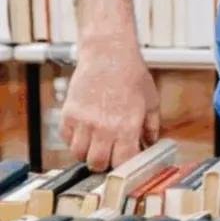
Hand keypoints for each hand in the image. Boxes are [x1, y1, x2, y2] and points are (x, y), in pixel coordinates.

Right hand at [61, 48, 159, 170]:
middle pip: (97, 163)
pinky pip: (67, 139)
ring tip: (98, 144)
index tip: (128, 163)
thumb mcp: (151, 101)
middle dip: (105, 163)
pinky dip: (74, 140)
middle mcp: (102, 128)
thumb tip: (149, 144)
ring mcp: (82, 122)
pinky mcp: (68, 114)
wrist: (108, 54)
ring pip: (78, 154)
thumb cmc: (132, 75)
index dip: (125, 166)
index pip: (122, 162)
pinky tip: (86, 131)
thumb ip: (151, 126)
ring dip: (88, 153)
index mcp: (126, 126)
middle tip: (111, 155)